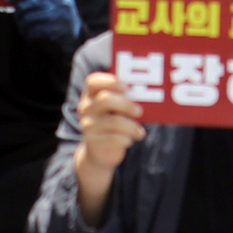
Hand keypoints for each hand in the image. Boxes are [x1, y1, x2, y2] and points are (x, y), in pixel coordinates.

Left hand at [7, 0, 80, 50]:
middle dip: (19, 10)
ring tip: (21, 27)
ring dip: (22, 24)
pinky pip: (36, 30)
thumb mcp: (56, 0)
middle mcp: (62, 0)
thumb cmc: (60, 17)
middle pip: (32, 2)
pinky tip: (28, 35)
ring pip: (31, 17)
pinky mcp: (59, 30)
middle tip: (15, 17)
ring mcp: (62, 15)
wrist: (76, 37)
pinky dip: (29, 33)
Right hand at [71, 69, 145, 193]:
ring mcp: (87, 125)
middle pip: (105, 99)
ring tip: (140, 132)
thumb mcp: (116, 109)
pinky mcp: (92, 142)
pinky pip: (113, 138)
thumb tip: (146, 94)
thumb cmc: (114, 122)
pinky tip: (130, 140)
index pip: (93, 82)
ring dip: (131, 127)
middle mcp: (86, 108)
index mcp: (91, 94)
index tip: (127, 87)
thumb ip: (124, 99)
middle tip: (139, 111)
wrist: (100, 151)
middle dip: (126, 104)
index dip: (110, 82)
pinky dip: (126, 139)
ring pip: (114, 121)